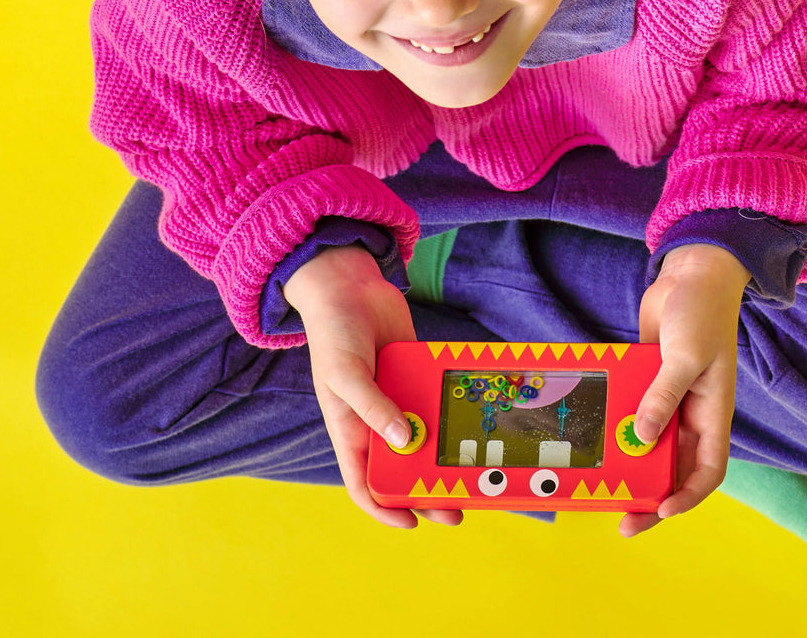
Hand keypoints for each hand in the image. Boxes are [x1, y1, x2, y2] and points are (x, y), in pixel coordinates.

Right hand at [283, 243, 463, 528]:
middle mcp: (375, 420)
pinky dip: (449, 411)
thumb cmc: (334, 333)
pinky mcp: (414, 374)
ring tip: (472, 469)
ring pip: (424, 437)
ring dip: (444, 454)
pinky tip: (473, 420)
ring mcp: (397, 397)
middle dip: (427, 489)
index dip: (385, 508)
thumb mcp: (346, 374)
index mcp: (349, 429)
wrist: (349, 285)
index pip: (364, 483)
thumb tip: (403, 440)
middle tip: (459, 505)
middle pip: (402, 467)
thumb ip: (373, 407)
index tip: (413, 522)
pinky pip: (434, 399)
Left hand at [620, 244, 751, 537]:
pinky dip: (617, 422)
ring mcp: (669, 396)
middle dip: (651, 492)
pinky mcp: (648, 379)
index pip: (707, 470)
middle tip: (621, 515)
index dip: (686, 496)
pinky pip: (632, 410)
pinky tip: (593, 430)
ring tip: (603, 480)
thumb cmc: (700, 313)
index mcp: (713, 413)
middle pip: (674, 467)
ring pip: (650, 442)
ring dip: (630, 460)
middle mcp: (692, 412)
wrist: (691, 272)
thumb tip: (642, 438)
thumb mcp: (686, 356)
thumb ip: (664, 396)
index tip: (659, 509)